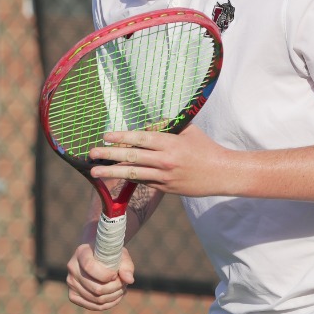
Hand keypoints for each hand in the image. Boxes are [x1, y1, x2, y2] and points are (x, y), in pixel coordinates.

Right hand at [66, 238, 134, 311]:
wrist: (98, 257)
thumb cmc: (111, 255)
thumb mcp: (121, 255)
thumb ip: (126, 266)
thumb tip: (129, 280)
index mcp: (81, 252)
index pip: (90, 267)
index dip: (106, 275)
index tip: (116, 275)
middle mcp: (72, 267)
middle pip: (95, 288)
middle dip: (114, 288)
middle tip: (124, 284)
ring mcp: (71, 282)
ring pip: (95, 299)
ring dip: (113, 297)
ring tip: (122, 290)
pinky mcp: (72, 295)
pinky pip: (92, 306)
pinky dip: (107, 305)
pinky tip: (116, 297)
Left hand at [87, 126, 239, 197]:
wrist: (222, 173)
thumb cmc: (205, 148)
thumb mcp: (189, 131)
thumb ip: (168, 126)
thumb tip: (148, 124)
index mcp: (170, 143)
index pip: (140, 138)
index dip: (121, 137)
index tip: (106, 136)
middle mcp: (165, 160)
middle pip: (132, 157)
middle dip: (109, 155)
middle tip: (91, 153)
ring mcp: (164, 176)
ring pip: (133, 173)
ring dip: (111, 172)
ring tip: (94, 172)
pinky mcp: (166, 189)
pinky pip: (143, 182)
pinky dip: (128, 179)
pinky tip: (114, 177)